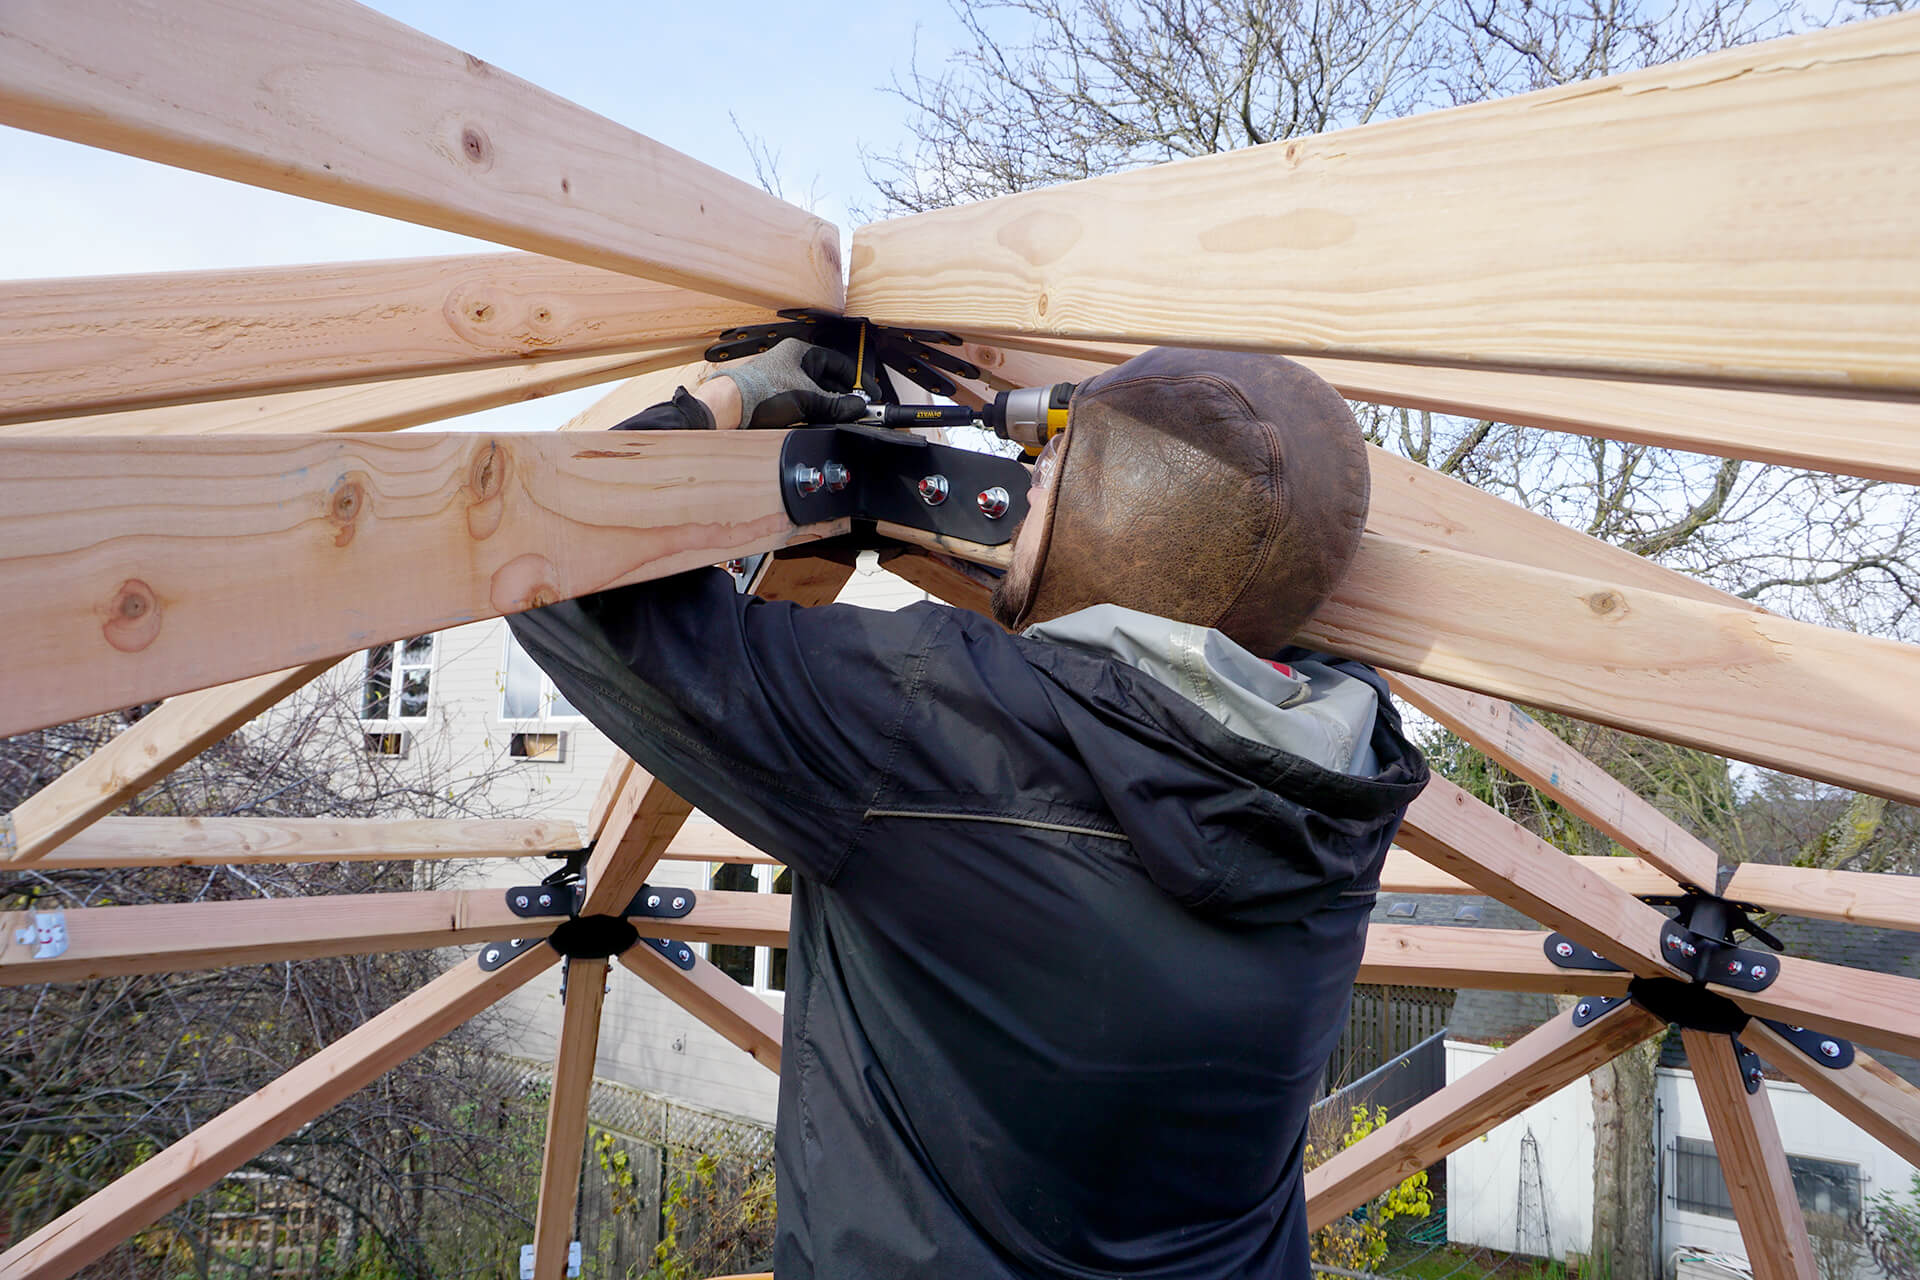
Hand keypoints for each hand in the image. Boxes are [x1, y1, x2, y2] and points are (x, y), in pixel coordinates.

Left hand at [710, 339, 866, 428]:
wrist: (731, 406)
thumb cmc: (761, 391)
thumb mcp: (807, 398)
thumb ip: (836, 403)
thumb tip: (858, 407)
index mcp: (802, 351)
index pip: (840, 363)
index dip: (857, 380)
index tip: (869, 395)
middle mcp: (794, 362)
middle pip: (830, 379)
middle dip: (844, 396)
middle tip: (858, 410)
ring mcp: (786, 379)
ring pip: (819, 392)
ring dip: (830, 405)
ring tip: (841, 417)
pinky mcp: (779, 395)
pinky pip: (806, 401)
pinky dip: (817, 411)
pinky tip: (822, 420)